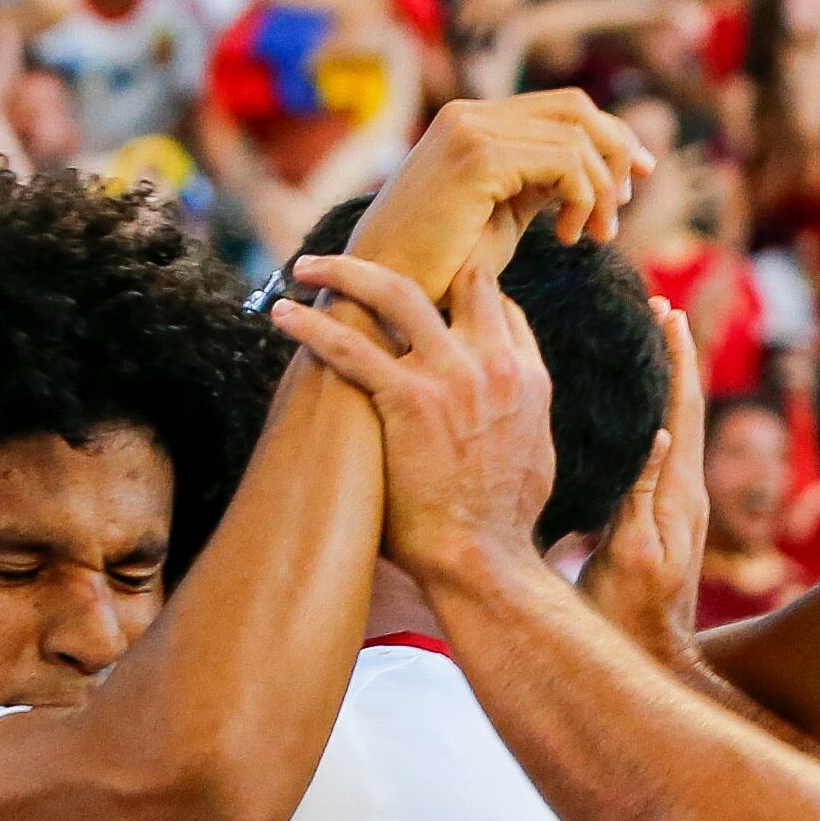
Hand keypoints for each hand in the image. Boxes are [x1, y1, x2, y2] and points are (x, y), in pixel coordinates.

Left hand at [275, 252, 556, 587]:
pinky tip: (283, 314)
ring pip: (397, 291)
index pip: (499, 306)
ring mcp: (451, 375)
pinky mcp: (407, 398)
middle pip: (462, 278)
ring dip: (347, 271)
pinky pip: (349, 346)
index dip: (463, 294)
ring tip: (308, 267)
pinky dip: (311, 325)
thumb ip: (520, 419)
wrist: (484, 560)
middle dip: (422, 260)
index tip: (428, 293)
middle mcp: (493, 363)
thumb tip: (505, 415)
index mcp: (527, 377)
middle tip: (372, 261)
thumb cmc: (501, 527)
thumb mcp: (536, 459)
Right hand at [350, 90, 651, 290]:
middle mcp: (470, 115)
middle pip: (577, 109)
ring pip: (577, 137)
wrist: (381, 294)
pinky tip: (568, 235)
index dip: (610, 138)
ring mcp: (470, 129)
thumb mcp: (501, 216)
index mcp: (472, 123)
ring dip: (599, 190)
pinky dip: (582, 198)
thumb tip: (591, 176)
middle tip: (621, 208)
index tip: (635, 182)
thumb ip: (538, 185)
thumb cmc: (437, 270)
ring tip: (592, 235)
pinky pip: (564, 162)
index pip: (562, 108)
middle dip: (616, 154)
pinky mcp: (476, 156)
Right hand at [577, 302, 708, 659]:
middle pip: (689, 410)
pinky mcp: (668, 519)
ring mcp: (680, 507)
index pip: (684, 411)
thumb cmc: (627, 616)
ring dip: (673, 382)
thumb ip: (642, 498)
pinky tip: (647, 408)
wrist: (647, 660)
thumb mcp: (631, 556)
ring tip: (660, 342)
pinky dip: (660, 414)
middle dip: (678, 358)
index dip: (677, 361)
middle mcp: (687, 494)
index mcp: (678, 496)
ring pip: (682, 427)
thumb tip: (663, 435)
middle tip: (663, 311)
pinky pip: (669, 449)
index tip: (668, 313)